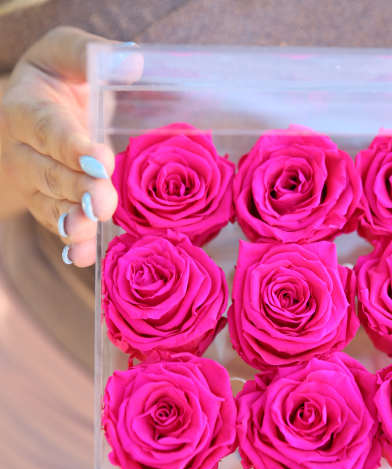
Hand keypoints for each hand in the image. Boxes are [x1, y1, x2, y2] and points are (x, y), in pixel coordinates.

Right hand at [0, 26, 121, 266]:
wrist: (39, 110)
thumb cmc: (59, 81)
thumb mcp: (67, 56)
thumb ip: (90, 54)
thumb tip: (134, 60)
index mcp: (26, 110)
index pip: (47, 130)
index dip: (71, 146)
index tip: (100, 159)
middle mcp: (24, 151)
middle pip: (48, 174)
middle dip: (77, 189)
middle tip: (104, 199)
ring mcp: (35, 184)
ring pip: (50, 206)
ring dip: (72, 221)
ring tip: (89, 229)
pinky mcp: (49, 205)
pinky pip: (58, 226)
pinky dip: (72, 244)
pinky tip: (85, 256)